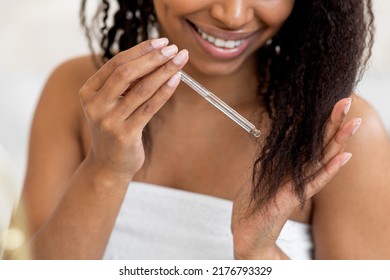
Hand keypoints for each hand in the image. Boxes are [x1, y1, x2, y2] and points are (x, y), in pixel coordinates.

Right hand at [79, 38, 188, 179]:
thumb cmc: (113, 130)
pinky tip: (176, 79)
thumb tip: (154, 58)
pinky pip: (149, 107)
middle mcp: (95, 105)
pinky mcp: (125, 134)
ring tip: (181, 60)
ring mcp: (108, 121)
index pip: (116, 63)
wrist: (107, 166)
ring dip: (164, 71)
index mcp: (89, 91)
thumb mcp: (111, 104)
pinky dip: (164, 91)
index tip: (161, 42)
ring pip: (141, 89)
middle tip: (174, 48)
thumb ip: (124, 84)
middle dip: (153, 58)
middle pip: (126, 73)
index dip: (141, 50)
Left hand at [231, 97, 361, 258]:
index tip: (331, 103)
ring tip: (352, 124)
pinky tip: (342, 157)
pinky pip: (312, 182)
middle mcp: (298, 175)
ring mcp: (298, 186)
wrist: (247, 231)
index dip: (321, 122)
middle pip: (320, 146)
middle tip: (346, 102)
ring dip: (337, 141)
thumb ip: (275, 157)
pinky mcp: (292, 199)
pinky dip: (328, 170)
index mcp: (290, 167)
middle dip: (333, 123)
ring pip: (321, 160)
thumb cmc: (256, 202)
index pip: (310, 141)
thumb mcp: (262, 172)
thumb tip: (279, 134)